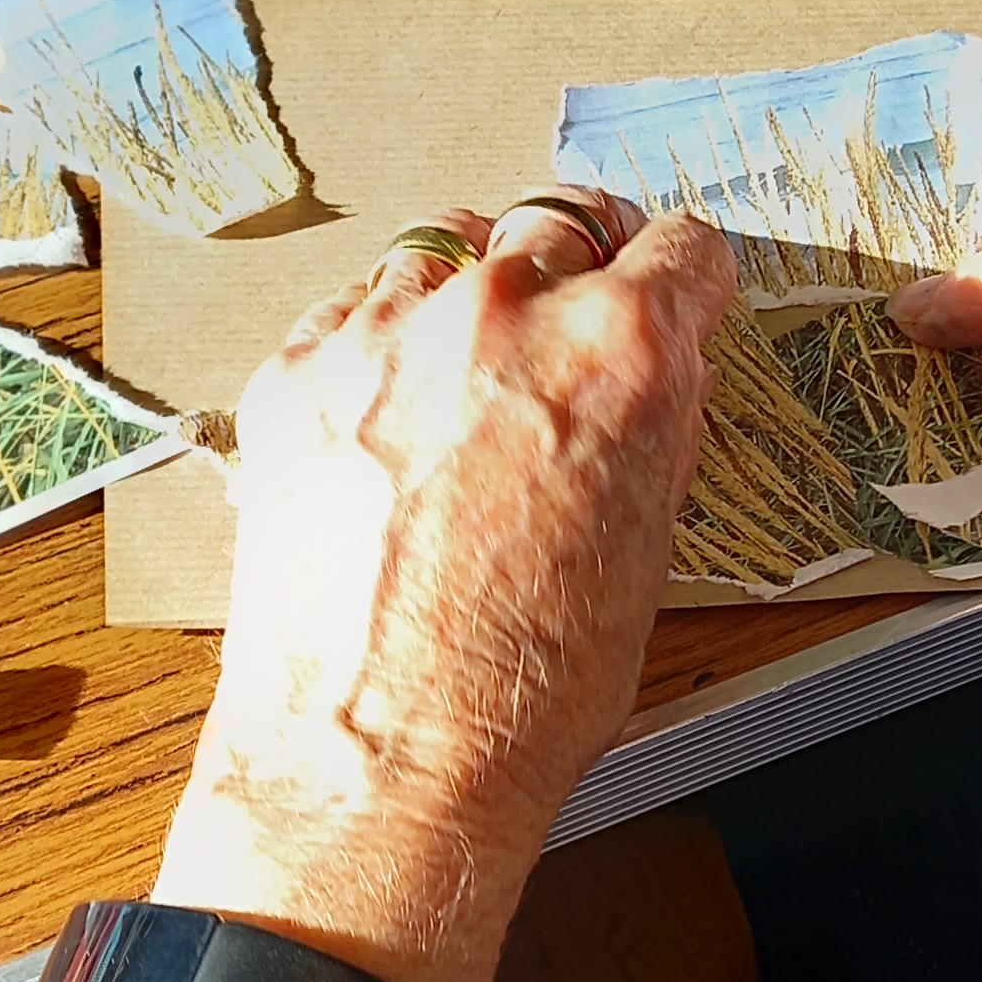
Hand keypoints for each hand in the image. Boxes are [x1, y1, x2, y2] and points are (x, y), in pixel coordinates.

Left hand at [157, 194, 735, 981]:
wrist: (383, 758)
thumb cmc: (525, 687)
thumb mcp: (649, 545)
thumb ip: (656, 423)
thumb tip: (656, 370)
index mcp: (621, 351)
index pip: (684, 248)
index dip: (683, 282)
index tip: (670, 296)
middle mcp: (505, 311)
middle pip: (557, 223)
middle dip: (574, 273)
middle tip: (563, 331)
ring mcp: (386, 330)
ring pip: (444, 249)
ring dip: (468, 294)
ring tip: (464, 375)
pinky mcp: (298, 367)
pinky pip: (353, 308)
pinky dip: (379, 343)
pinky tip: (388, 419)